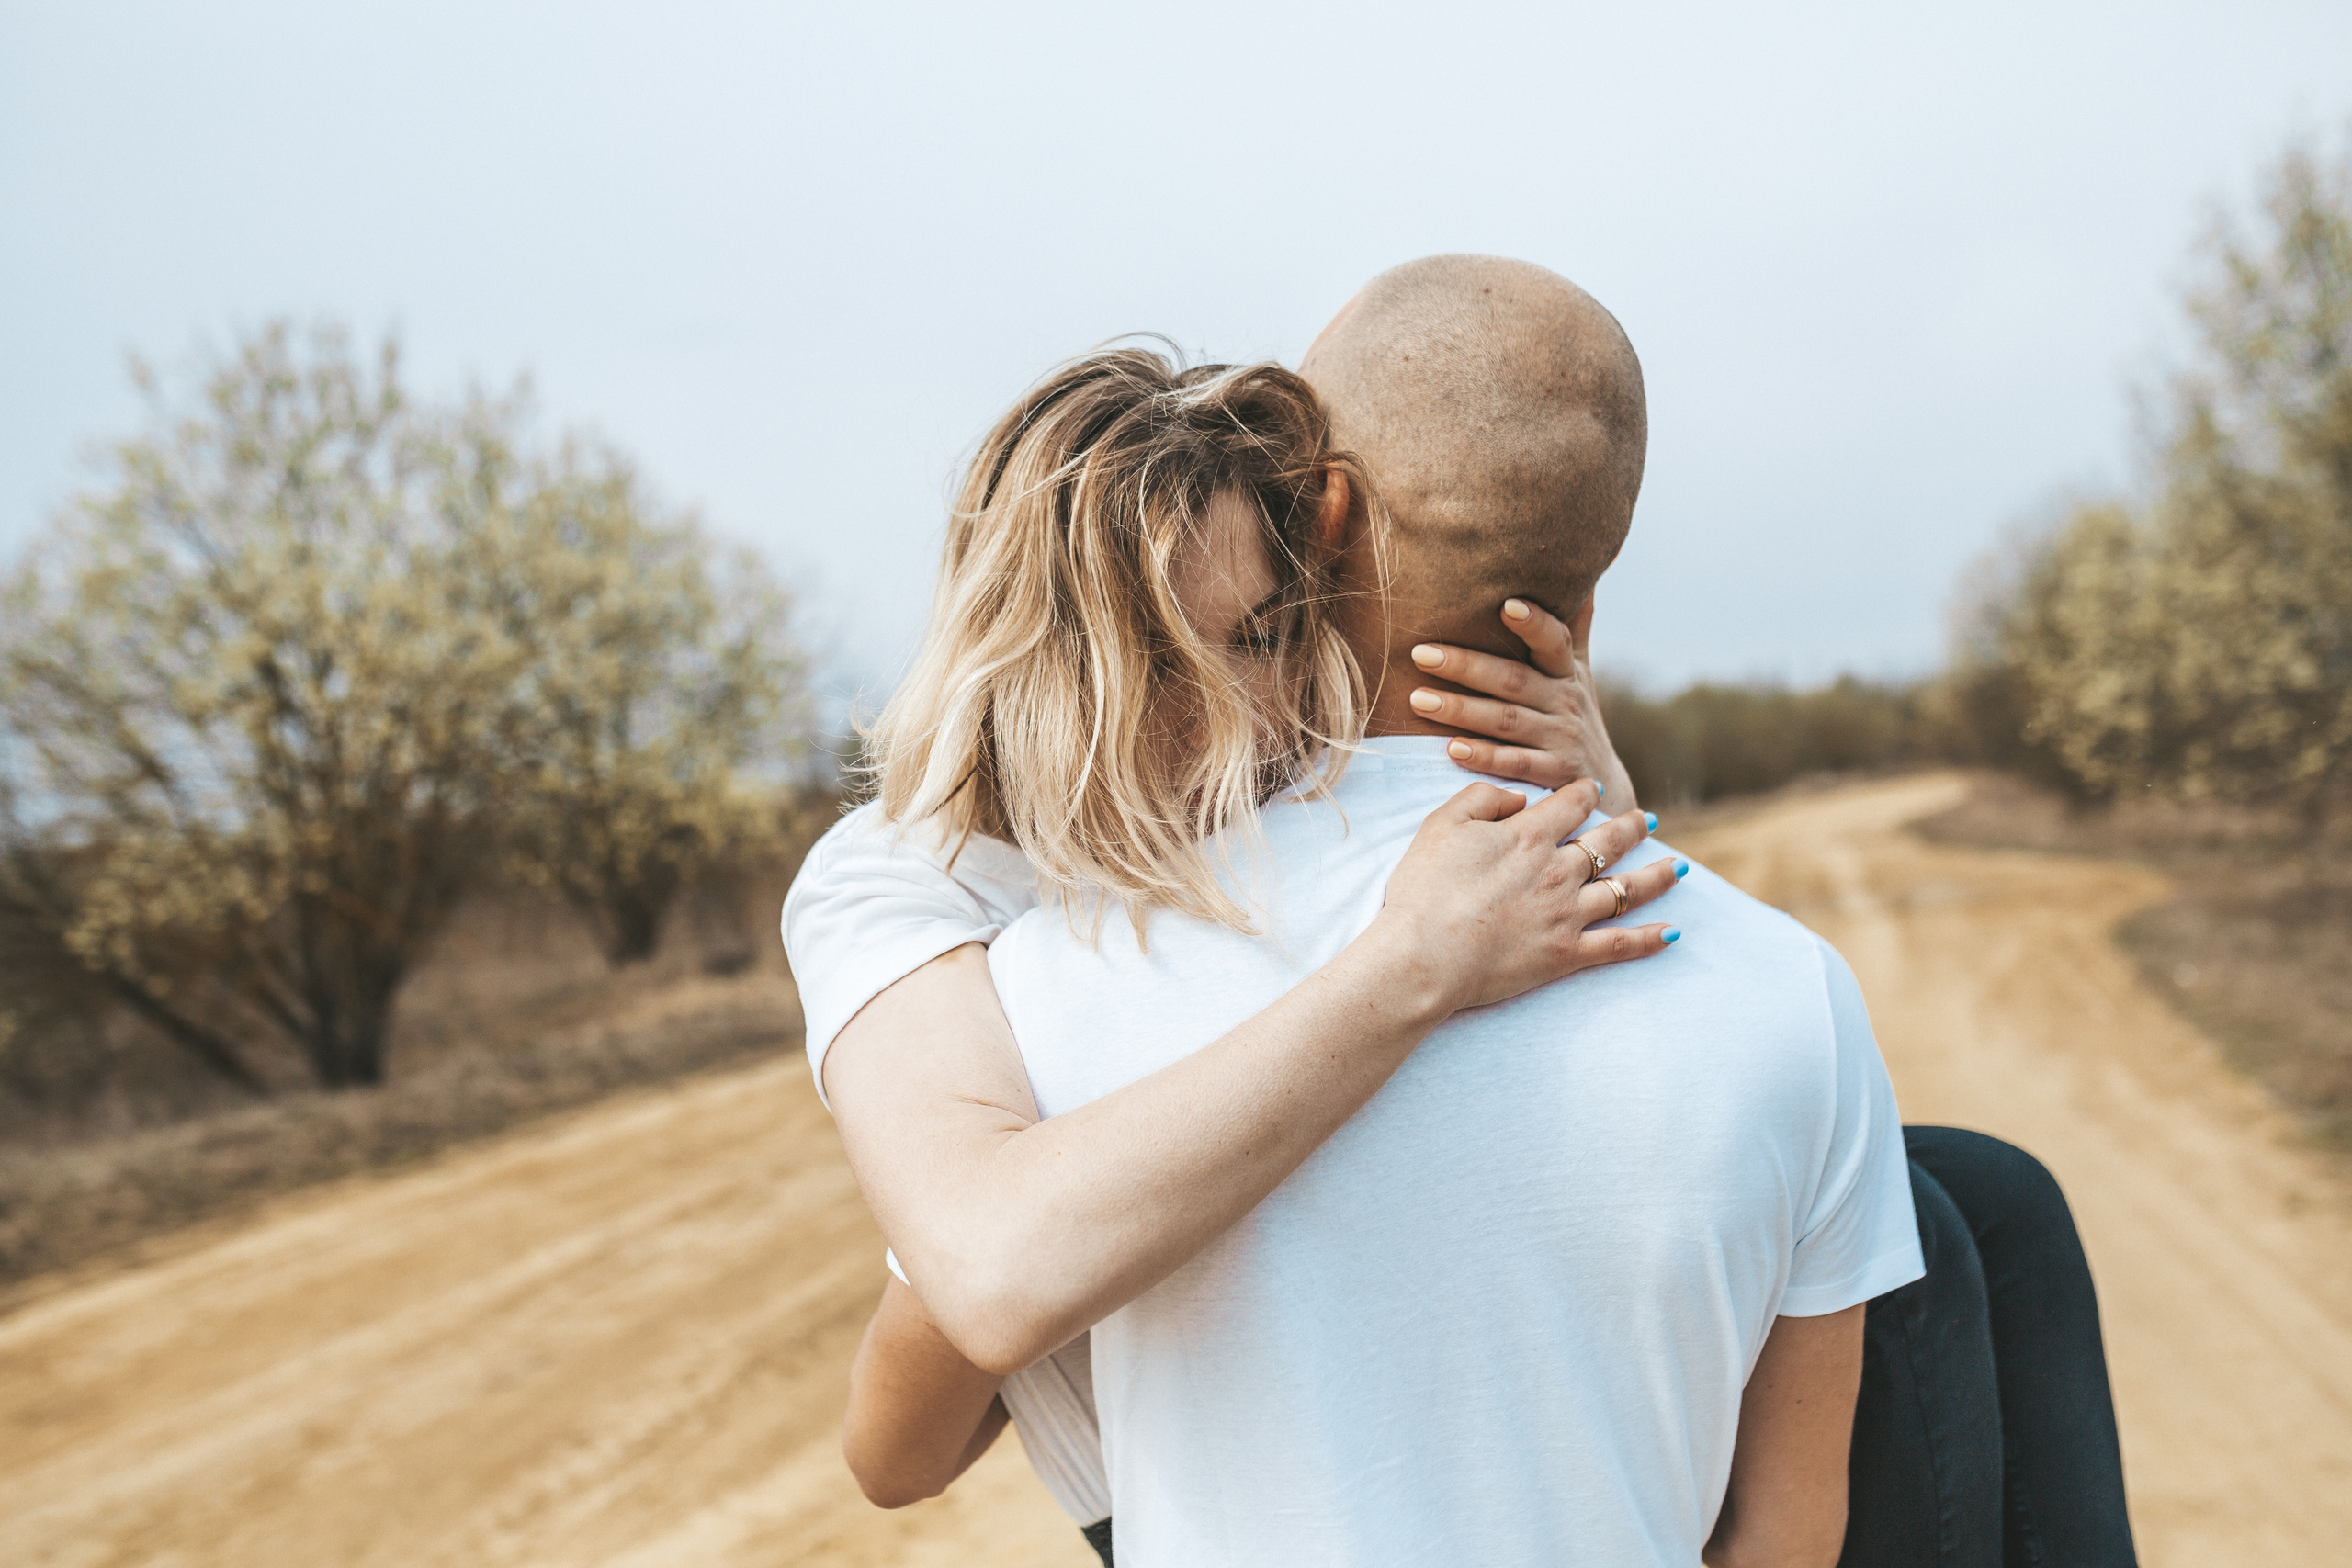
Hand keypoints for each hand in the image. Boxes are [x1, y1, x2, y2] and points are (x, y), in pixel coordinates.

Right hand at [1367, 778, 1683, 1018]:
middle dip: (1631, 827)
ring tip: (1677, 868)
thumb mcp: (1441, 824)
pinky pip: (1619, 945)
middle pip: (1609, 843)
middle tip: (1647, 819)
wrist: (1423, 955)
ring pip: (1627, 890)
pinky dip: (1649, 940)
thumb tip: (1519, 798)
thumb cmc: (1424, 889)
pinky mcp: (1566, 954)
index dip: (1584, 792)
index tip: (1592, 789)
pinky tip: (1672, 933)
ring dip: (1656, 877)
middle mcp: (1559, 870)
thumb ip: (1483, 798)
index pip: (1571, 803)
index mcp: (1529, 835)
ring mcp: (1568, 913)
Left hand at [1406, 595, 1639, 805]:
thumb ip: (1573, 627)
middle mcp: (1565, 702)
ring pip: (1505, 720)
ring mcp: (1559, 740)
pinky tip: (1451, 749)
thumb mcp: (1578, 671)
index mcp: (1566, 673)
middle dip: (1466, 666)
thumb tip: (1580, 575)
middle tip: (1419, 654)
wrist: (1601, 787)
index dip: (1534, 624)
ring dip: (1461, 711)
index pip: (1555, 641)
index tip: (1505, 605)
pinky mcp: (1552, 775)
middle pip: (1513, 680)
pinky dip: (1483, 757)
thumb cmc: (1572, 716)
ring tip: (1418, 700)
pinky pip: (1513, 764)